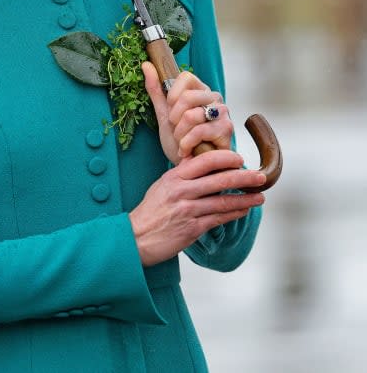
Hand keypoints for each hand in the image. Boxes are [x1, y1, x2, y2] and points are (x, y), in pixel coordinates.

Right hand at [128, 149, 265, 266]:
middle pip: (220, 180)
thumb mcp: (162, 184)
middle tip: (261, 177)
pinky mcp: (192, 229)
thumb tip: (198, 157)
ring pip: (224, 201)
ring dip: (245, 199)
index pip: (205, 160)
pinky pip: (219, 219)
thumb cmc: (150, 211)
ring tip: (260, 197)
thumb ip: (181, 172)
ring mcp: (187, 210)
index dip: (226, 158)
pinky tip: (244, 210)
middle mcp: (182, 191)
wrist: (135, 238)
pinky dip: (234, 214)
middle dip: (244, 178)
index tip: (240, 159)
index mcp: (174, 177)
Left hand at [141, 61, 232, 164]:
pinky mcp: (226, 130)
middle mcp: (214, 98)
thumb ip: (156, 89)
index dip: (172, 95)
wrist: (192, 169)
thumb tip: (146, 64)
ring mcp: (223, 113)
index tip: (170, 111)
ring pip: (191, 115)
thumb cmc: (181, 141)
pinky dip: (187, 144)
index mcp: (200, 90)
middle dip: (174, 119)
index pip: (185, 76)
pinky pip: (199, 131)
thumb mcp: (164, 114)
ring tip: (182, 142)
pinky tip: (187, 151)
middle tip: (176, 130)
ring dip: (180, 134)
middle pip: (187, 97)